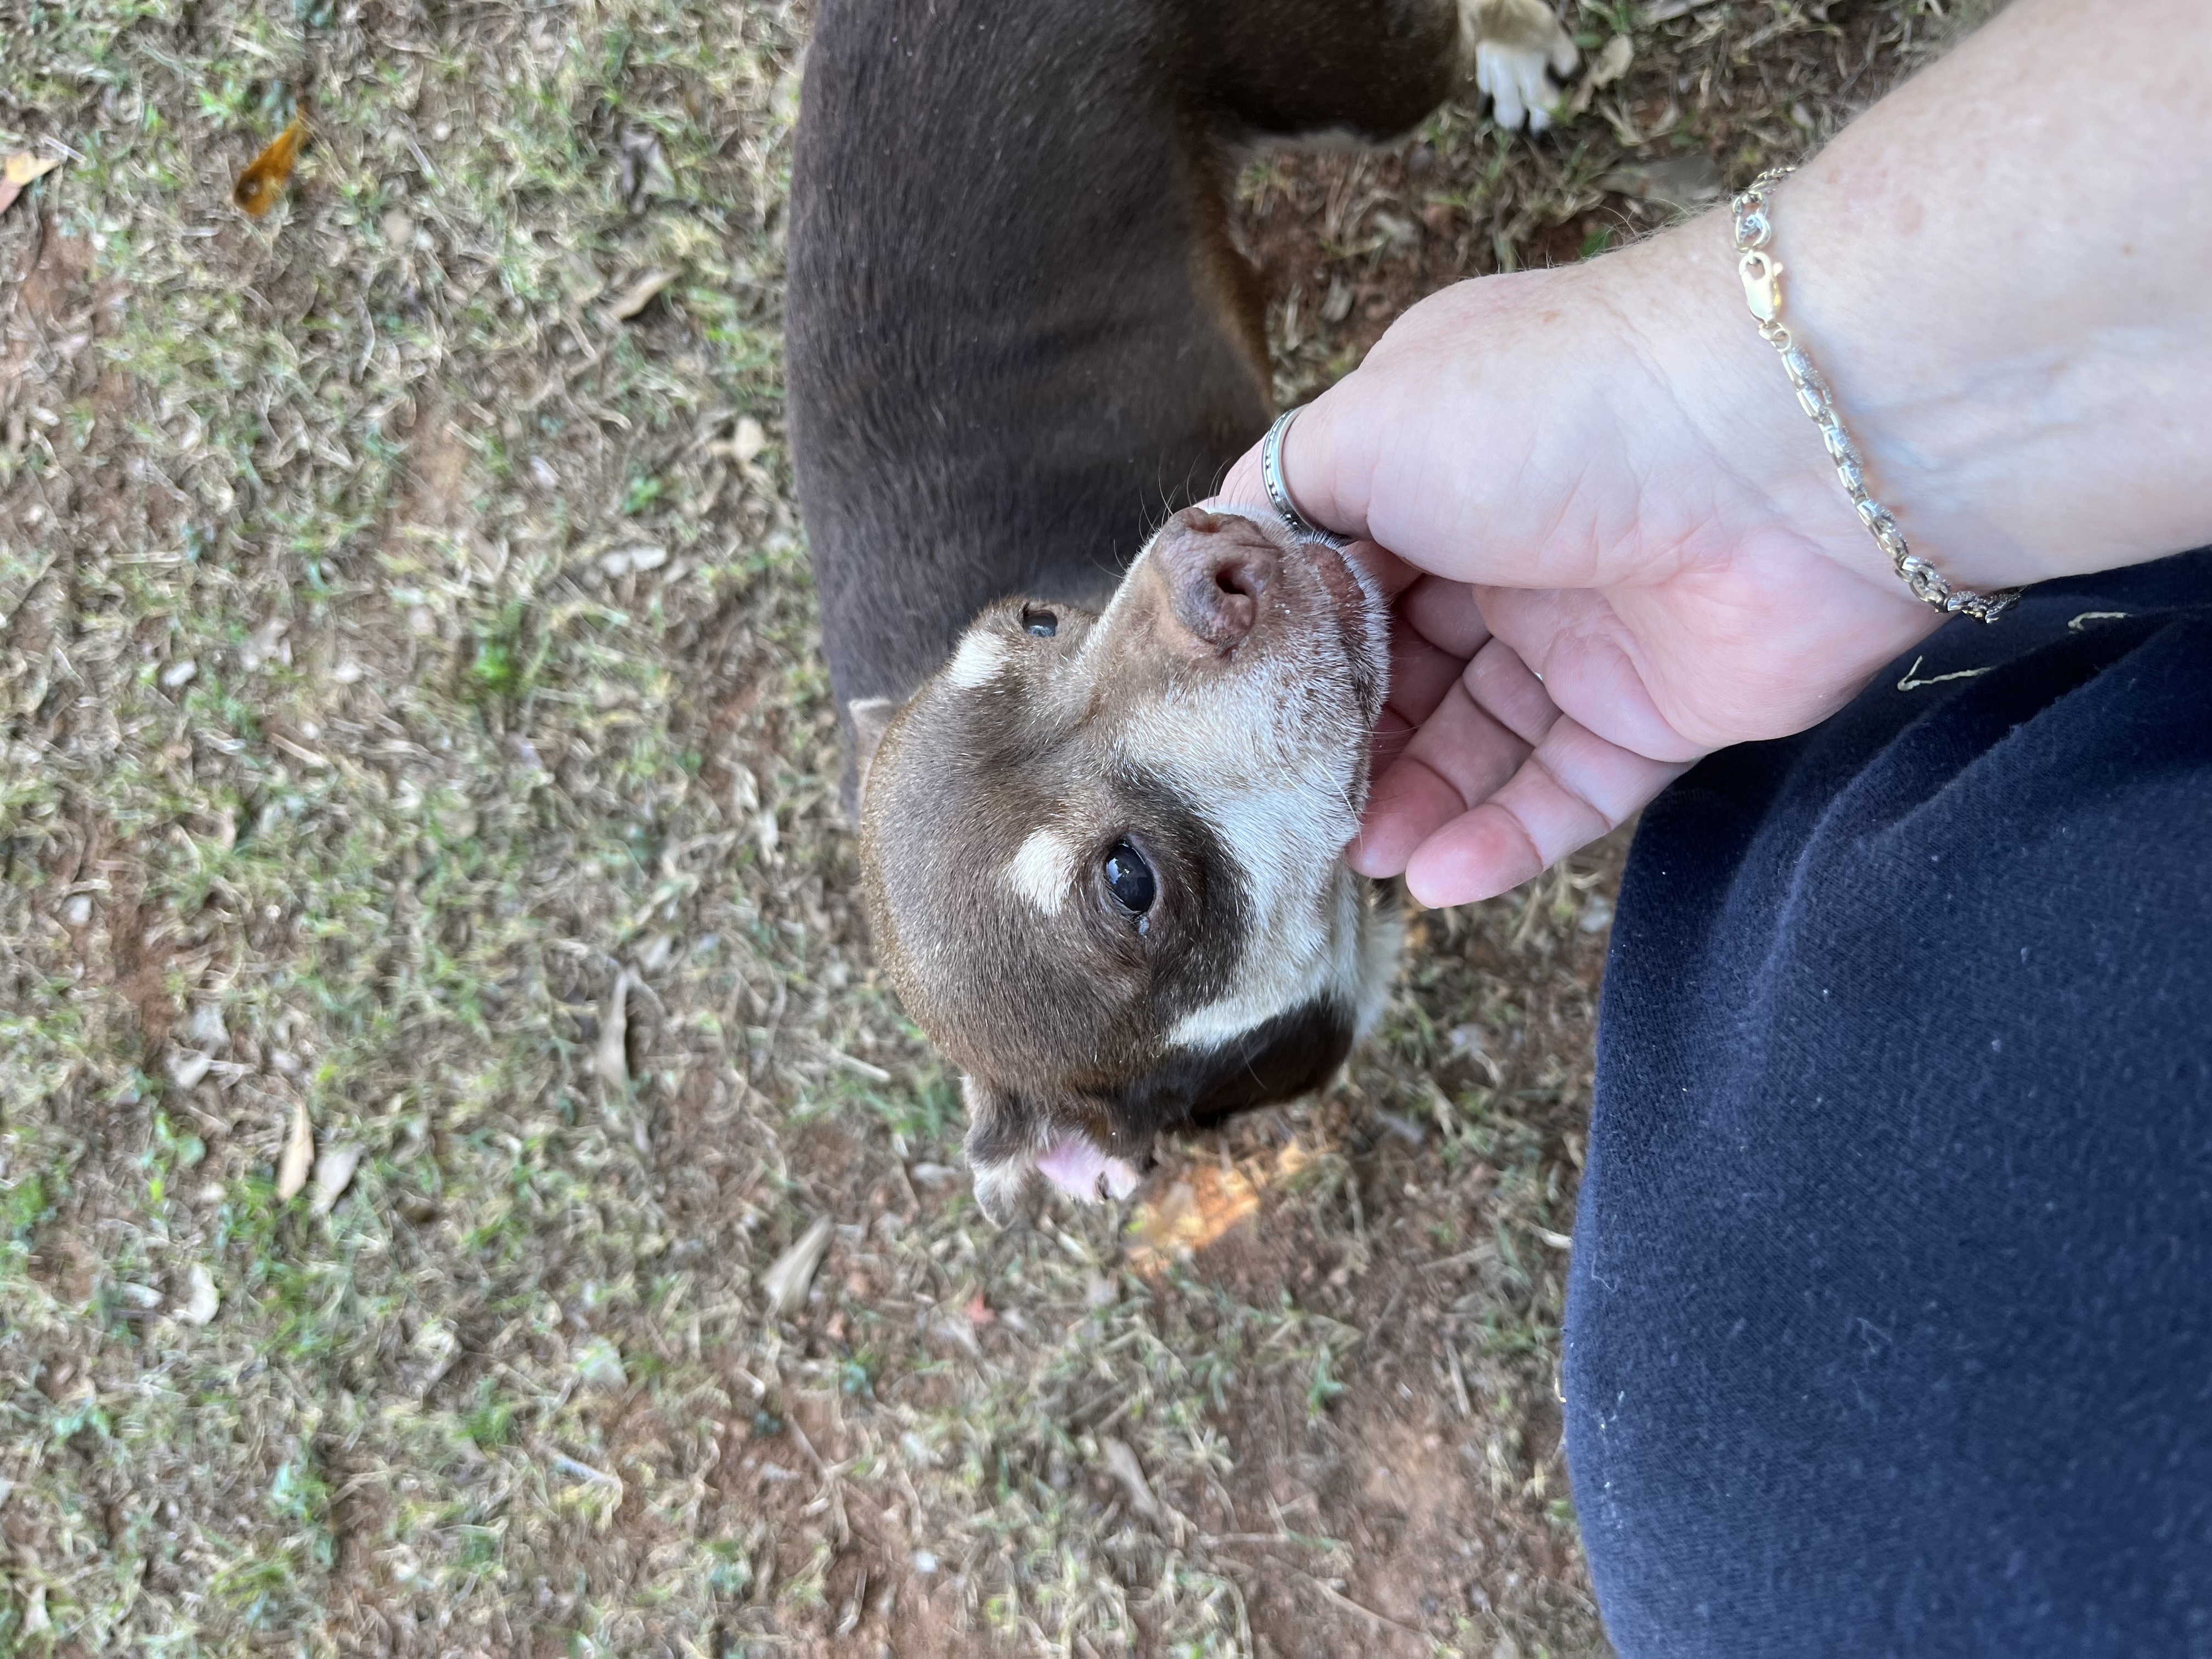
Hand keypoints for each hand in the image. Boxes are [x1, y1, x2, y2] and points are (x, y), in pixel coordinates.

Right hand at [1222, 217, 1941, 906]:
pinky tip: (1440, 877)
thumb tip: (1223, 541)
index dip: (1287, 640)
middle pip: (1400, 669)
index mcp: (1439, 461)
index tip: (1232, 709)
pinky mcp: (1662, 711)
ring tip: (1359, 857)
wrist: (1784, 448)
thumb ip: (1287, 491)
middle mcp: (1509, 546)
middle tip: (1290, 805)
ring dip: (1413, 803)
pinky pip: (1570, 793)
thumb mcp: (1373, 423)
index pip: (1339, 569)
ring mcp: (1587, 633)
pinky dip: (1504, 839)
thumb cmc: (1556, 412)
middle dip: (1343, 740)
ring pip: (1478, 743)